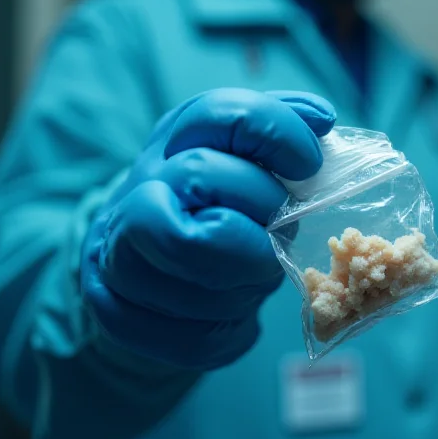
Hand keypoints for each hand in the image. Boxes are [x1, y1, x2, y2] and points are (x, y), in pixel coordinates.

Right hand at [80, 89, 335, 369]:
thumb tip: (322, 117)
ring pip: (198, 260)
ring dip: (250, 274)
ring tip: (256, 269)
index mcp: (175, 139)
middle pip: (201, 173)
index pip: (221, 112)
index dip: (276, 132)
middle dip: (261, 206)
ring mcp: (115, 251)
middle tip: (280, 227)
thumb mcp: (245, 156)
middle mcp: (136, 188)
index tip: (308, 162)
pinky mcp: (117, 312)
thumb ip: (284, 127)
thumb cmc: (217, 205)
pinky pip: (190, 326)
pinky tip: (230, 306)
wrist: (144, 264)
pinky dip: (228, 323)